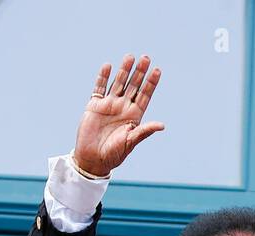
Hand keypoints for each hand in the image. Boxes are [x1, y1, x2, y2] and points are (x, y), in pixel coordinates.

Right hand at [74, 54, 164, 177]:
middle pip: (133, 86)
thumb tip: (162, 125)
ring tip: (130, 57)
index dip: (151, 83)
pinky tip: (108, 66)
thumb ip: (144, 131)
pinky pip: (99, 88)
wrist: (93, 158)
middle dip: (139, 72)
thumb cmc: (114, 154)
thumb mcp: (131, 142)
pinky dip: (103, 77)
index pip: (145, 95)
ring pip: (118, 83)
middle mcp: (123, 108)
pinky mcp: (94, 105)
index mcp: (134, 116)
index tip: (157, 70)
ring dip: (124, 70)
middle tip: (146, 58)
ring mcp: (109, 105)